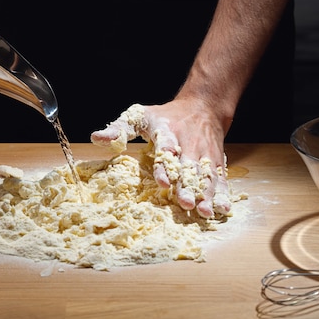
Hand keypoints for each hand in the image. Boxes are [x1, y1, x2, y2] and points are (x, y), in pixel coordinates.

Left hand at [90, 101, 231, 217]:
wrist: (203, 106)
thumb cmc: (166, 116)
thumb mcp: (139, 116)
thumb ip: (119, 130)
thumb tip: (96, 138)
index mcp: (168, 131)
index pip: (166, 148)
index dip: (165, 165)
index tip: (162, 181)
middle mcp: (189, 142)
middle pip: (188, 166)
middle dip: (187, 186)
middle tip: (185, 203)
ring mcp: (204, 153)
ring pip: (206, 175)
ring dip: (206, 194)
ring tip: (203, 212)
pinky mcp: (216, 161)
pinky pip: (220, 178)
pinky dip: (222, 194)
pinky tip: (222, 209)